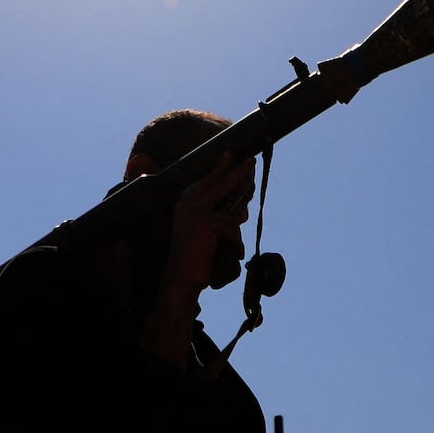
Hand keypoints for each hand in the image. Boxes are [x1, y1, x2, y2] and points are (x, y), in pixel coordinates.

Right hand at [164, 152, 254, 294]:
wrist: (180, 278)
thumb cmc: (195, 259)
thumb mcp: (208, 235)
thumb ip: (221, 220)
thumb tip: (242, 211)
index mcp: (185, 204)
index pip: (206, 182)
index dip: (219, 168)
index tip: (230, 154)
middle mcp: (188, 204)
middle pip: (221, 185)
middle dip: (238, 172)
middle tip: (252, 161)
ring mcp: (196, 211)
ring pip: (232, 217)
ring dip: (234, 237)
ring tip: (225, 250)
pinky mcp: (206, 222)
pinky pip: (233, 231)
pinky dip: (235, 245)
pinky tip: (228, 255)